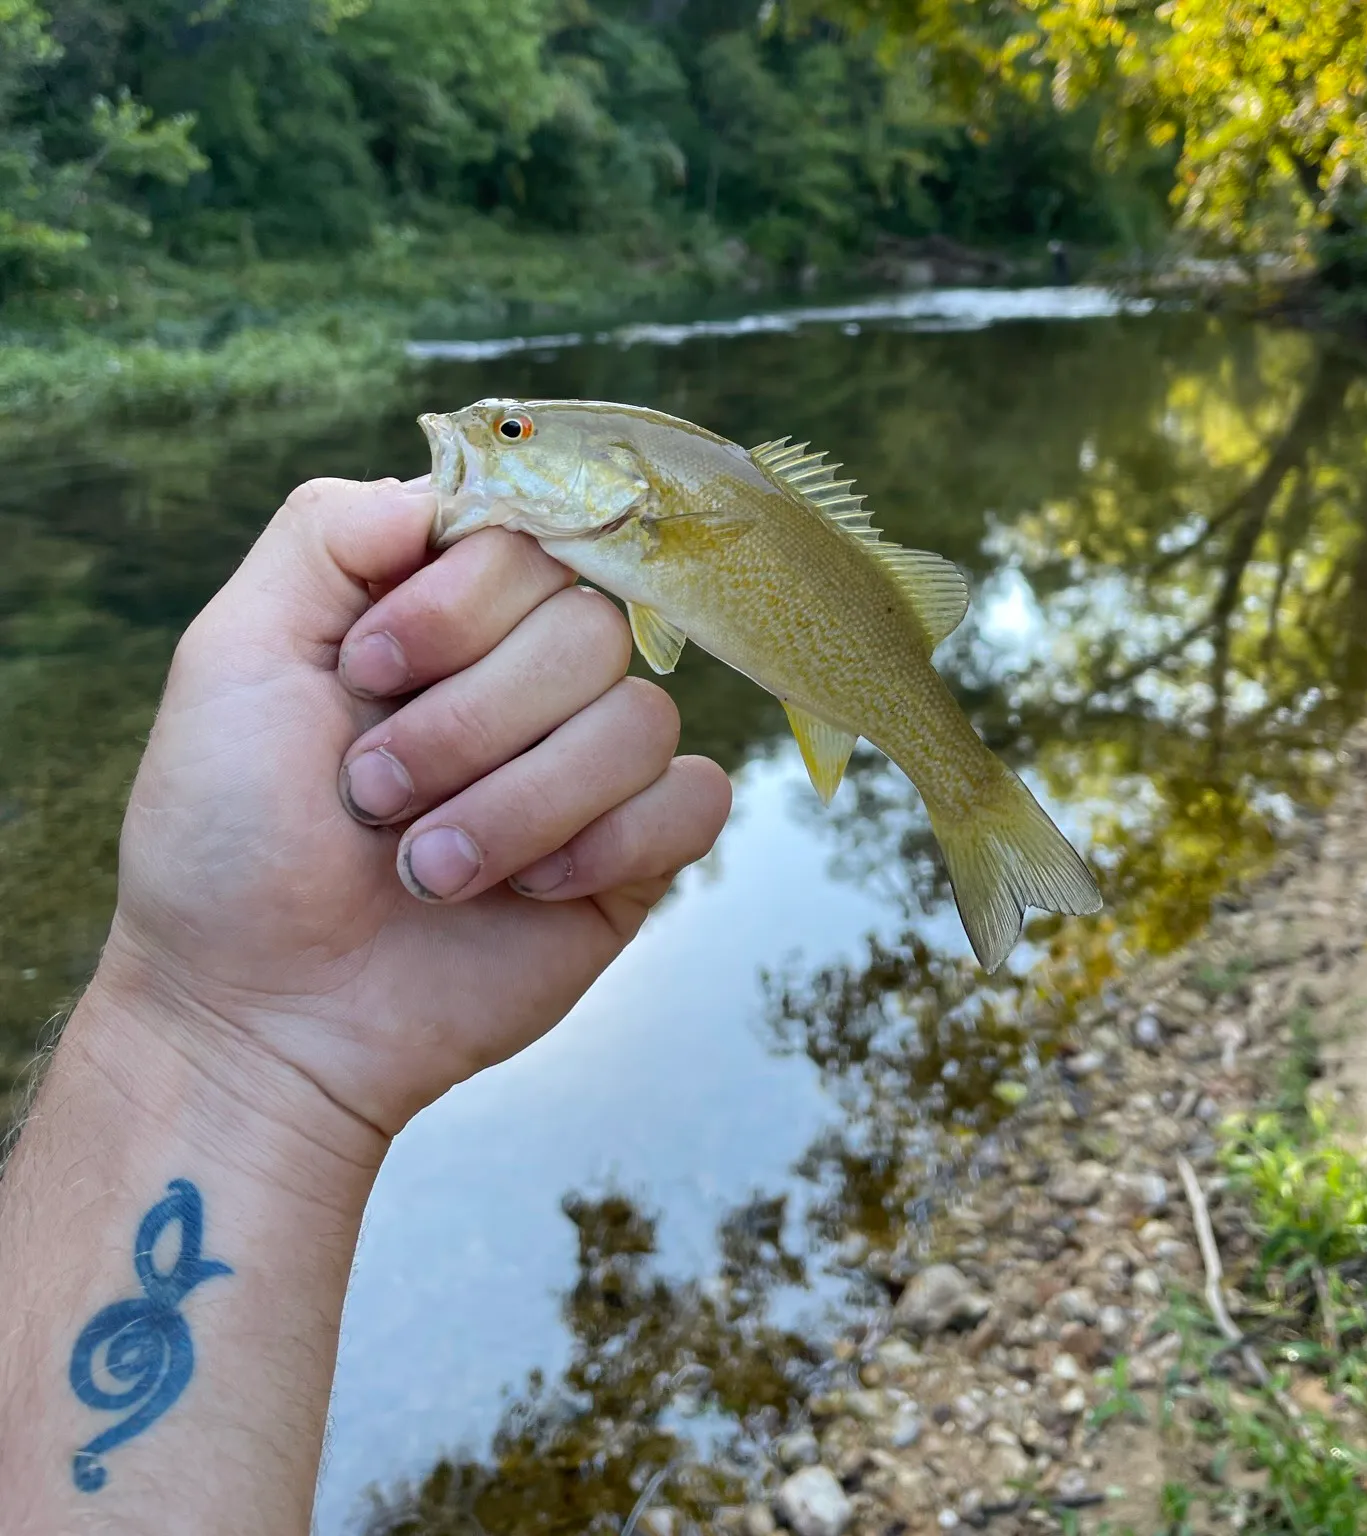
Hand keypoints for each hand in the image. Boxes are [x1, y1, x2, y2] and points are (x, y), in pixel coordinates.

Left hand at [92, 475, 730, 1141]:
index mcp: (443, 619)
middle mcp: (524, 680)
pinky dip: (611, 843)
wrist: (263, 1016)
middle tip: (374, 797)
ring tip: (427, 869)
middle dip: (468, 724)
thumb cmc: (227, 842)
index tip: (364, 677)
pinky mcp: (634, 856)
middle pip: (587, 629)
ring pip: (638, 718)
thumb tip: (449, 490)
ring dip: (519, 802)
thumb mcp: (232, 656)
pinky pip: (693, 800)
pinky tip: (529, 889)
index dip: (455, 609)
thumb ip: (329, 533)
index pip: (526, 539)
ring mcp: (585, 769)